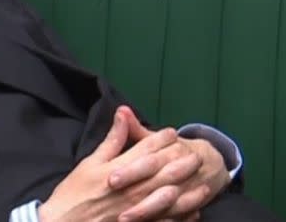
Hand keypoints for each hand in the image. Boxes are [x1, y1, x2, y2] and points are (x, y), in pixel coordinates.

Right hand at [38, 107, 206, 221]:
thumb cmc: (75, 190)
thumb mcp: (90, 162)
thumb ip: (111, 140)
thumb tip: (123, 114)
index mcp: (120, 169)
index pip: (147, 150)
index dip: (161, 140)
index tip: (173, 133)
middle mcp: (133, 188)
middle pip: (164, 173)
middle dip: (182, 163)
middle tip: (198, 155)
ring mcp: (138, 210)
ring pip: (170, 198)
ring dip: (188, 190)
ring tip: (204, 183)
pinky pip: (166, 221)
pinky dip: (181, 216)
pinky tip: (193, 211)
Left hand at [110, 111, 230, 220]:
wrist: (210, 162)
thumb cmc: (173, 149)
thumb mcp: (156, 138)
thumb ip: (136, 128)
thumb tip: (121, 109)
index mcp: (170, 150)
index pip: (148, 161)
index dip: (130, 171)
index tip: (111, 179)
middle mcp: (181, 170)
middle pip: (158, 183)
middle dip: (137, 195)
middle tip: (115, 206)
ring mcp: (188, 189)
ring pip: (169, 204)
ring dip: (149, 212)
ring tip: (126, 218)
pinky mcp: (192, 204)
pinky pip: (180, 215)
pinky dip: (168, 220)